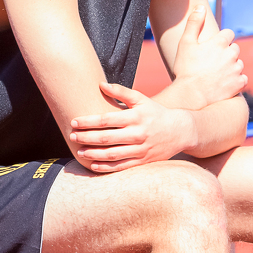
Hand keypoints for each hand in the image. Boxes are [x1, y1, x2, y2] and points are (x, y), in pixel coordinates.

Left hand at [70, 82, 194, 172]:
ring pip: (112, 154)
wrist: (179, 131)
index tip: (74, 121)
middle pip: (106, 138)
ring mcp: (140, 150)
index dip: (89, 121)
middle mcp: (137, 134)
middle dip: (87, 137)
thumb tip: (100, 84)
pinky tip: (93, 165)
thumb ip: (121, 92)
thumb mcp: (141, 99)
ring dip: (93, 154)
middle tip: (72, 137)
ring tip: (80, 151)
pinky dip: (106, 168)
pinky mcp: (142, 162)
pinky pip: (121, 167)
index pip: (107, 120)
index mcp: (135, 117)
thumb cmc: (155, 113)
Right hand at [171, 6, 246, 107]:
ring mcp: (236, 69)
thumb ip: (194, 23)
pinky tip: (225, 83)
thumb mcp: (185, 43)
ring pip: (238, 64)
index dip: (221, 40)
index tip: (213, 48)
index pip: (228, 34)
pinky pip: (243, 78)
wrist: (191, 94)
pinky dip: (236, 80)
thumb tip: (201, 7)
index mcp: (219, 42)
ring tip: (217, 74)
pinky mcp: (239, 83)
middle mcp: (231, 54)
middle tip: (213, 62)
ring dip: (232, 67)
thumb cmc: (186, 69)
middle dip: (227, 53)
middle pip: (234, 48)